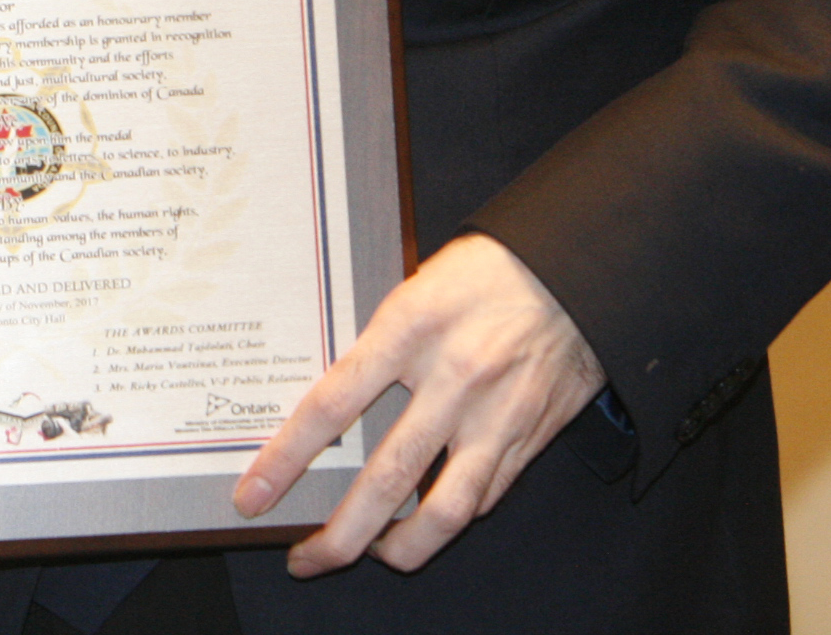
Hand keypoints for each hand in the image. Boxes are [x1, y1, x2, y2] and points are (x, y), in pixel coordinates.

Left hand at [231, 233, 606, 576]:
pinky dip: (449, 517)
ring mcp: (496, 416)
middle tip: (305, 559)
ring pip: (444, 509)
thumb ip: (376, 342)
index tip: (254, 495)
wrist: (577, 271)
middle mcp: (452, 379)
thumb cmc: (485, 271)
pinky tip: (426, 522)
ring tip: (373, 555)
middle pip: (387, 477)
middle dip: (341, 534)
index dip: (287, 459)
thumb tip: (330, 399)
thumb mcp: (416, 286)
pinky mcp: (530, 438)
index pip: (331, 406)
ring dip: (402, 547)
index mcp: (409, 329)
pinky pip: (484, 496)